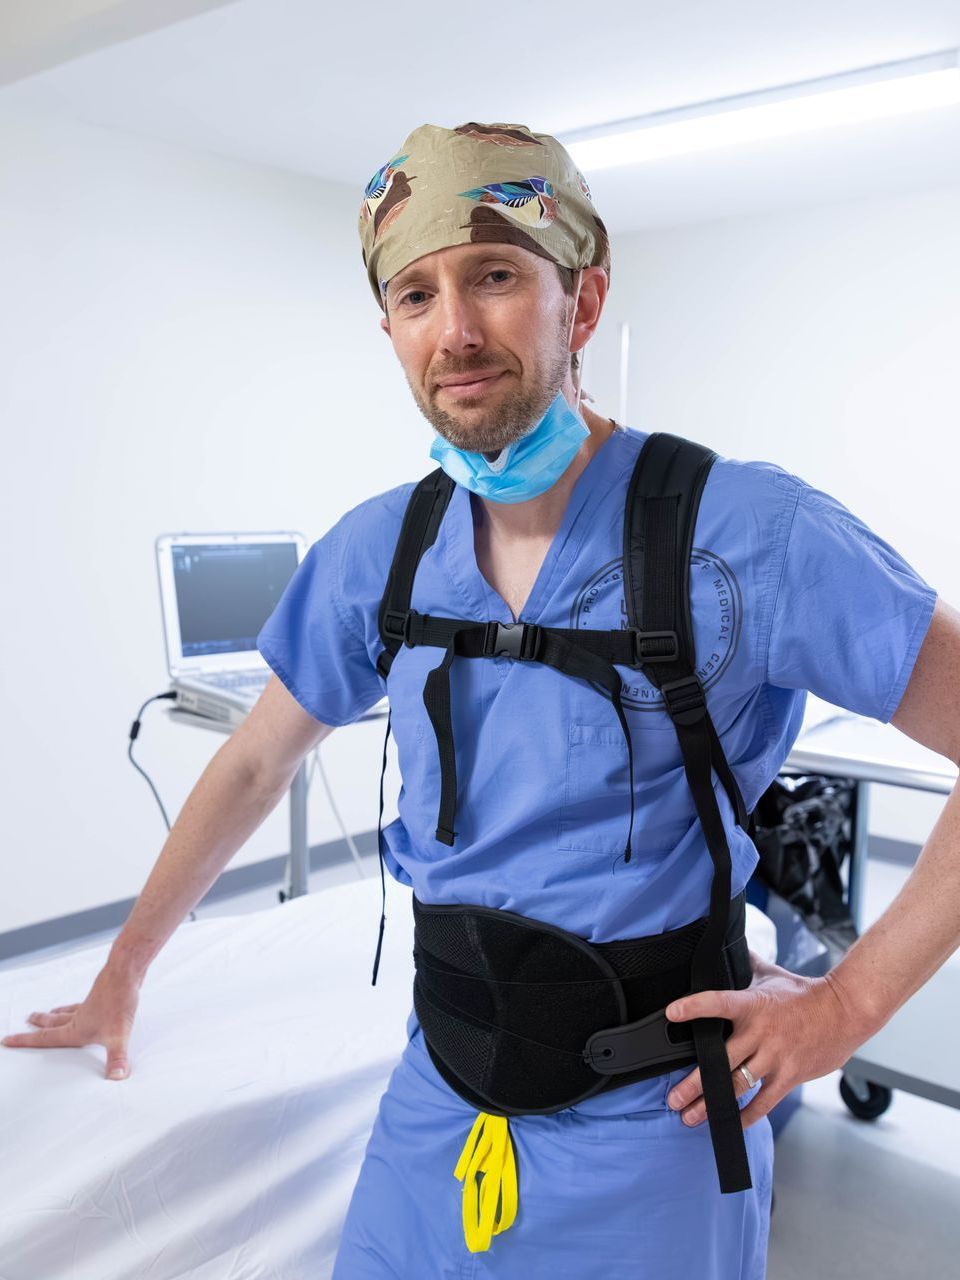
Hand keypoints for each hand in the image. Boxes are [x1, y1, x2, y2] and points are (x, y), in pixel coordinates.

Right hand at [1, 964, 139, 1079]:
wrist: (125, 972)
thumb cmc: (119, 1001)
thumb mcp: (119, 1036)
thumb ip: (117, 1059)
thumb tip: (116, 1077)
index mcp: (76, 1029)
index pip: (46, 1038)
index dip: (25, 1041)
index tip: (7, 1040)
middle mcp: (80, 1016)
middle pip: (54, 1022)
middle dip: (39, 1024)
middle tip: (28, 1020)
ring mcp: (90, 1004)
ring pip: (68, 1011)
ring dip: (57, 1013)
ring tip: (51, 1012)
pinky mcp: (102, 995)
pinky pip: (83, 1003)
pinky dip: (77, 1005)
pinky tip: (87, 1003)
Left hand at [663, 950, 873, 1128]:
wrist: (844, 1011)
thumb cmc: (804, 993)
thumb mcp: (771, 974)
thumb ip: (745, 964)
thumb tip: (724, 946)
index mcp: (752, 1004)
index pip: (718, 1002)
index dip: (694, 1007)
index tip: (671, 1013)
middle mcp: (760, 1033)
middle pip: (721, 1060)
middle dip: (694, 1083)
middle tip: (672, 1098)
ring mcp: (775, 1057)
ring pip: (738, 1085)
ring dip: (712, 1104)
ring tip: (690, 1117)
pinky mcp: (789, 1076)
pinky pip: (764, 1102)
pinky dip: (746, 1116)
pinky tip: (729, 1123)